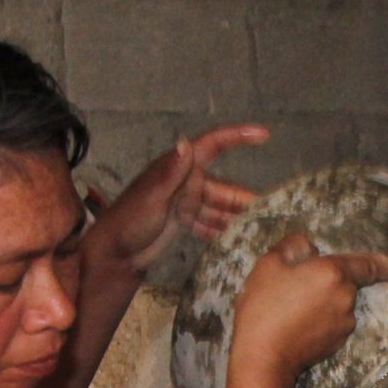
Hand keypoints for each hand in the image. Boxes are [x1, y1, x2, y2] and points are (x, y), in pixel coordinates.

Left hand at [86, 123, 266, 277]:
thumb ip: (170, 173)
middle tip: (274, 213)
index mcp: (179, 169)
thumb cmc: (128, 220)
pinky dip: (224, 230)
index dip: (238, 137)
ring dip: (239, 218)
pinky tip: (241, 239)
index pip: (212, 146)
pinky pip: (210, 223)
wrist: (114, 252)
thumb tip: (186, 143)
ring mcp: (186, 202)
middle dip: (246, 199)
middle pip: (224, 188)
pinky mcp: (184, 221)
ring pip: (221, 208)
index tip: (264, 135)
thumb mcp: (151, 197)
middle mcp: (186, 182)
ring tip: (263, 230)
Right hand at [229, 232, 387, 379]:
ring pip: (339, 304)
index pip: (369, 264)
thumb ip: (293, 246)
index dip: (384, 261)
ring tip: (291, 307)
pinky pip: (333, 323)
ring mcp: (345, 324)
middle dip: (329, 281)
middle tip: (298, 285)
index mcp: (333, 273)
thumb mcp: (270, 264)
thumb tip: (309, 247)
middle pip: (347, 283)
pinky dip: (320, 320)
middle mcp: (346, 298)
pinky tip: (296, 323)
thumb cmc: (264, 307)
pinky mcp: (337, 343)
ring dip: (324, 301)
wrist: (263, 357)